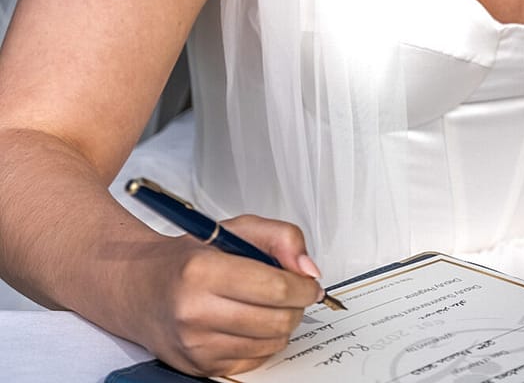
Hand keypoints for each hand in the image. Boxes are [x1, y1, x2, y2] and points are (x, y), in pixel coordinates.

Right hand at [134, 214, 322, 376]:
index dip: (304, 286)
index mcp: (202, 271)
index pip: (274, 287)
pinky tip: (254, 323)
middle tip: (296, 294)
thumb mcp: (235, 229)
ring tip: (272, 306)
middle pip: (276, 320)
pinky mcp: (199, 366)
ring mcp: (195, 344)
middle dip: (298, 306)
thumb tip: (308, 269)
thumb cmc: (190, 258)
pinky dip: (264, 342)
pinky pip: (254, 361)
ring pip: (270, 343)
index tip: (310, 283)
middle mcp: (194, 311)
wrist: (141, 289)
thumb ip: (281, 237)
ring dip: (284, 325)